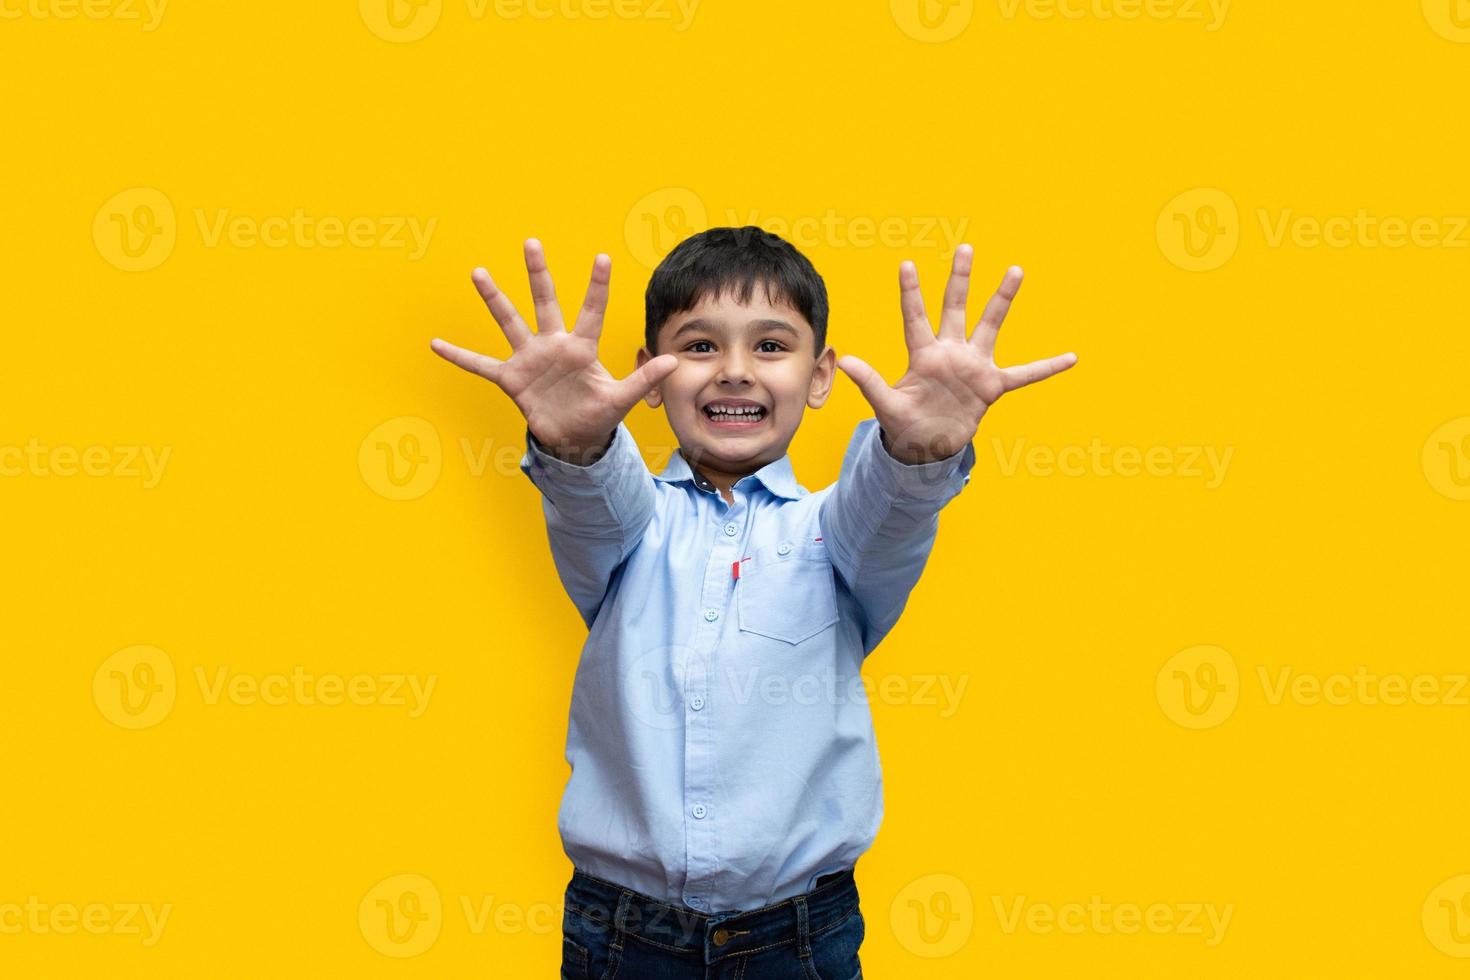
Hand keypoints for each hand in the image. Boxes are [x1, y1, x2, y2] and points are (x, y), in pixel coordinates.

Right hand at [430, 239, 677, 462]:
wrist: (574, 439)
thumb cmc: (599, 415)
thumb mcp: (622, 399)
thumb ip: (643, 379)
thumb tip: (672, 360)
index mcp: (582, 348)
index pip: (592, 311)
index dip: (597, 287)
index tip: (602, 257)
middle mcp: (554, 345)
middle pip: (545, 302)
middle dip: (538, 273)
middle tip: (531, 242)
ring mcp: (530, 360)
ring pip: (510, 322)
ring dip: (495, 299)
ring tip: (478, 272)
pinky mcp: (512, 379)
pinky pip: (481, 365)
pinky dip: (459, 356)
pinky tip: (435, 343)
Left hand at [835, 245, 1076, 464]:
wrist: (926, 447)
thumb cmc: (904, 424)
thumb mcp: (886, 406)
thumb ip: (870, 382)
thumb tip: (844, 360)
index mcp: (922, 356)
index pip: (915, 318)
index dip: (911, 293)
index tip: (906, 264)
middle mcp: (949, 353)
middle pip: (954, 308)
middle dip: (959, 279)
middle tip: (964, 247)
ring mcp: (973, 367)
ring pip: (990, 326)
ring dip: (1002, 299)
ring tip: (1016, 270)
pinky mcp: (991, 386)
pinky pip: (1024, 375)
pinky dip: (1047, 368)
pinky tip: (1071, 357)